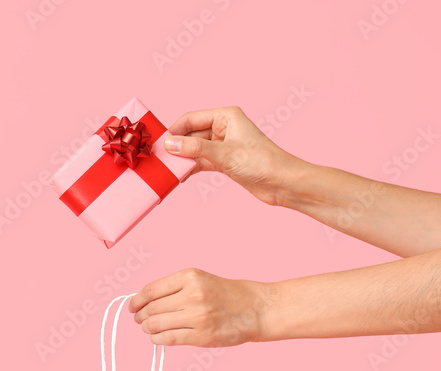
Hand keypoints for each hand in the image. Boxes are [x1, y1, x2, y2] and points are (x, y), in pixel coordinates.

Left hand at [128, 268, 273, 346]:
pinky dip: (157, 339)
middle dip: (141, 316)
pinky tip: (159, 337)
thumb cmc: (226, 295)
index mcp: (189, 277)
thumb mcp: (200, 280)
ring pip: (155, 325)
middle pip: (150, 309)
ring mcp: (197, 316)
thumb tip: (142, 301)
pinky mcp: (201, 336)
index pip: (150, 290)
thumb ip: (173, 288)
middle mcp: (192, 295)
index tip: (133, 306)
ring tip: (151, 328)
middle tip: (141, 320)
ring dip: (147, 328)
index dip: (136, 301)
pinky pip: (167, 339)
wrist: (255, 308)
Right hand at [164, 106, 303, 206]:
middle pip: (190, 134)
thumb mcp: (225, 154)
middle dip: (176, 147)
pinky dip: (190, 168)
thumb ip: (195, 148)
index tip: (158, 143)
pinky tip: (179, 176)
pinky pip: (200, 161)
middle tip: (159, 159)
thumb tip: (170, 144)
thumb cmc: (262, 162)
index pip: (191, 119)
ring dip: (182, 159)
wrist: (282, 183)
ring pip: (194, 149)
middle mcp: (223, 128)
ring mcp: (223, 145)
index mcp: (226, 116)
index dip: (174, 130)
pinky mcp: (224, 161)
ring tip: (167, 170)